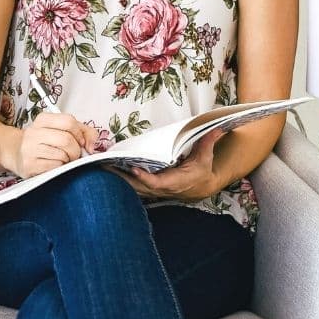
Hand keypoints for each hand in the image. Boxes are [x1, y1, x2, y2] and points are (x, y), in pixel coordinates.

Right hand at [6, 113, 98, 177]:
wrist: (15, 153)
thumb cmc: (42, 141)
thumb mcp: (60, 129)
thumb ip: (83, 131)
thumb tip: (93, 145)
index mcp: (42, 120)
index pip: (68, 121)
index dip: (80, 133)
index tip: (80, 141)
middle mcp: (34, 132)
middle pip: (66, 140)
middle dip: (75, 150)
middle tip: (73, 154)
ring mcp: (29, 149)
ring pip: (62, 155)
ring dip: (67, 160)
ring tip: (62, 160)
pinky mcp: (29, 165)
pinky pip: (54, 167)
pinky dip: (59, 168)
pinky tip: (53, 166)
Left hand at [108, 130, 228, 202]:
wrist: (200, 187)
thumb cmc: (201, 171)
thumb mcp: (205, 157)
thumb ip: (207, 143)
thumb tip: (217, 128)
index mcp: (174, 181)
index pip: (156, 182)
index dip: (144, 177)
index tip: (133, 168)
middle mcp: (161, 188)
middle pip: (137, 186)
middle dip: (120, 177)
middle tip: (105, 165)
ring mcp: (153, 190)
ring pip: (131, 188)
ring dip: (116, 179)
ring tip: (101, 167)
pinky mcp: (148, 189)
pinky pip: (132, 186)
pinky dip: (119, 180)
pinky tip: (107, 171)